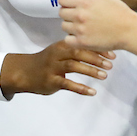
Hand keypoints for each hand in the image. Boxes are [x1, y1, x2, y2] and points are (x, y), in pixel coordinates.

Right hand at [0, 39, 114, 97]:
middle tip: (111, 64)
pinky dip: (81, 88)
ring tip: (104, 76)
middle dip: (96, 58)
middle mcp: (57, 54)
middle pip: (78, 53)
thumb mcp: (58, 50)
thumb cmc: (46, 61)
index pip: (82, 43)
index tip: (112, 54)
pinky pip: (68, 84)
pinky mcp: (51, 81)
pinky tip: (92, 92)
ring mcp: (53, 67)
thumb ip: (75, 48)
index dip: (98, 48)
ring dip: (90, 71)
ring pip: (74, 66)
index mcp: (61, 45)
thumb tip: (99, 48)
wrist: (24, 72)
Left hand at [60, 0, 136, 56]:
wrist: (130, 30)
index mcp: (85, 1)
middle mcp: (80, 14)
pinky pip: (67, 39)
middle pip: (61, 13)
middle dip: (69, 13)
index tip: (72, 5)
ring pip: (64, 26)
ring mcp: (80, 29)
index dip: (66, 1)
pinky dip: (72, 38)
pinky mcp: (82, 42)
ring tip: (84, 26)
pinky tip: (82, 36)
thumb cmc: (119, 12)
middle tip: (80, 16)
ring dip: (71, 26)